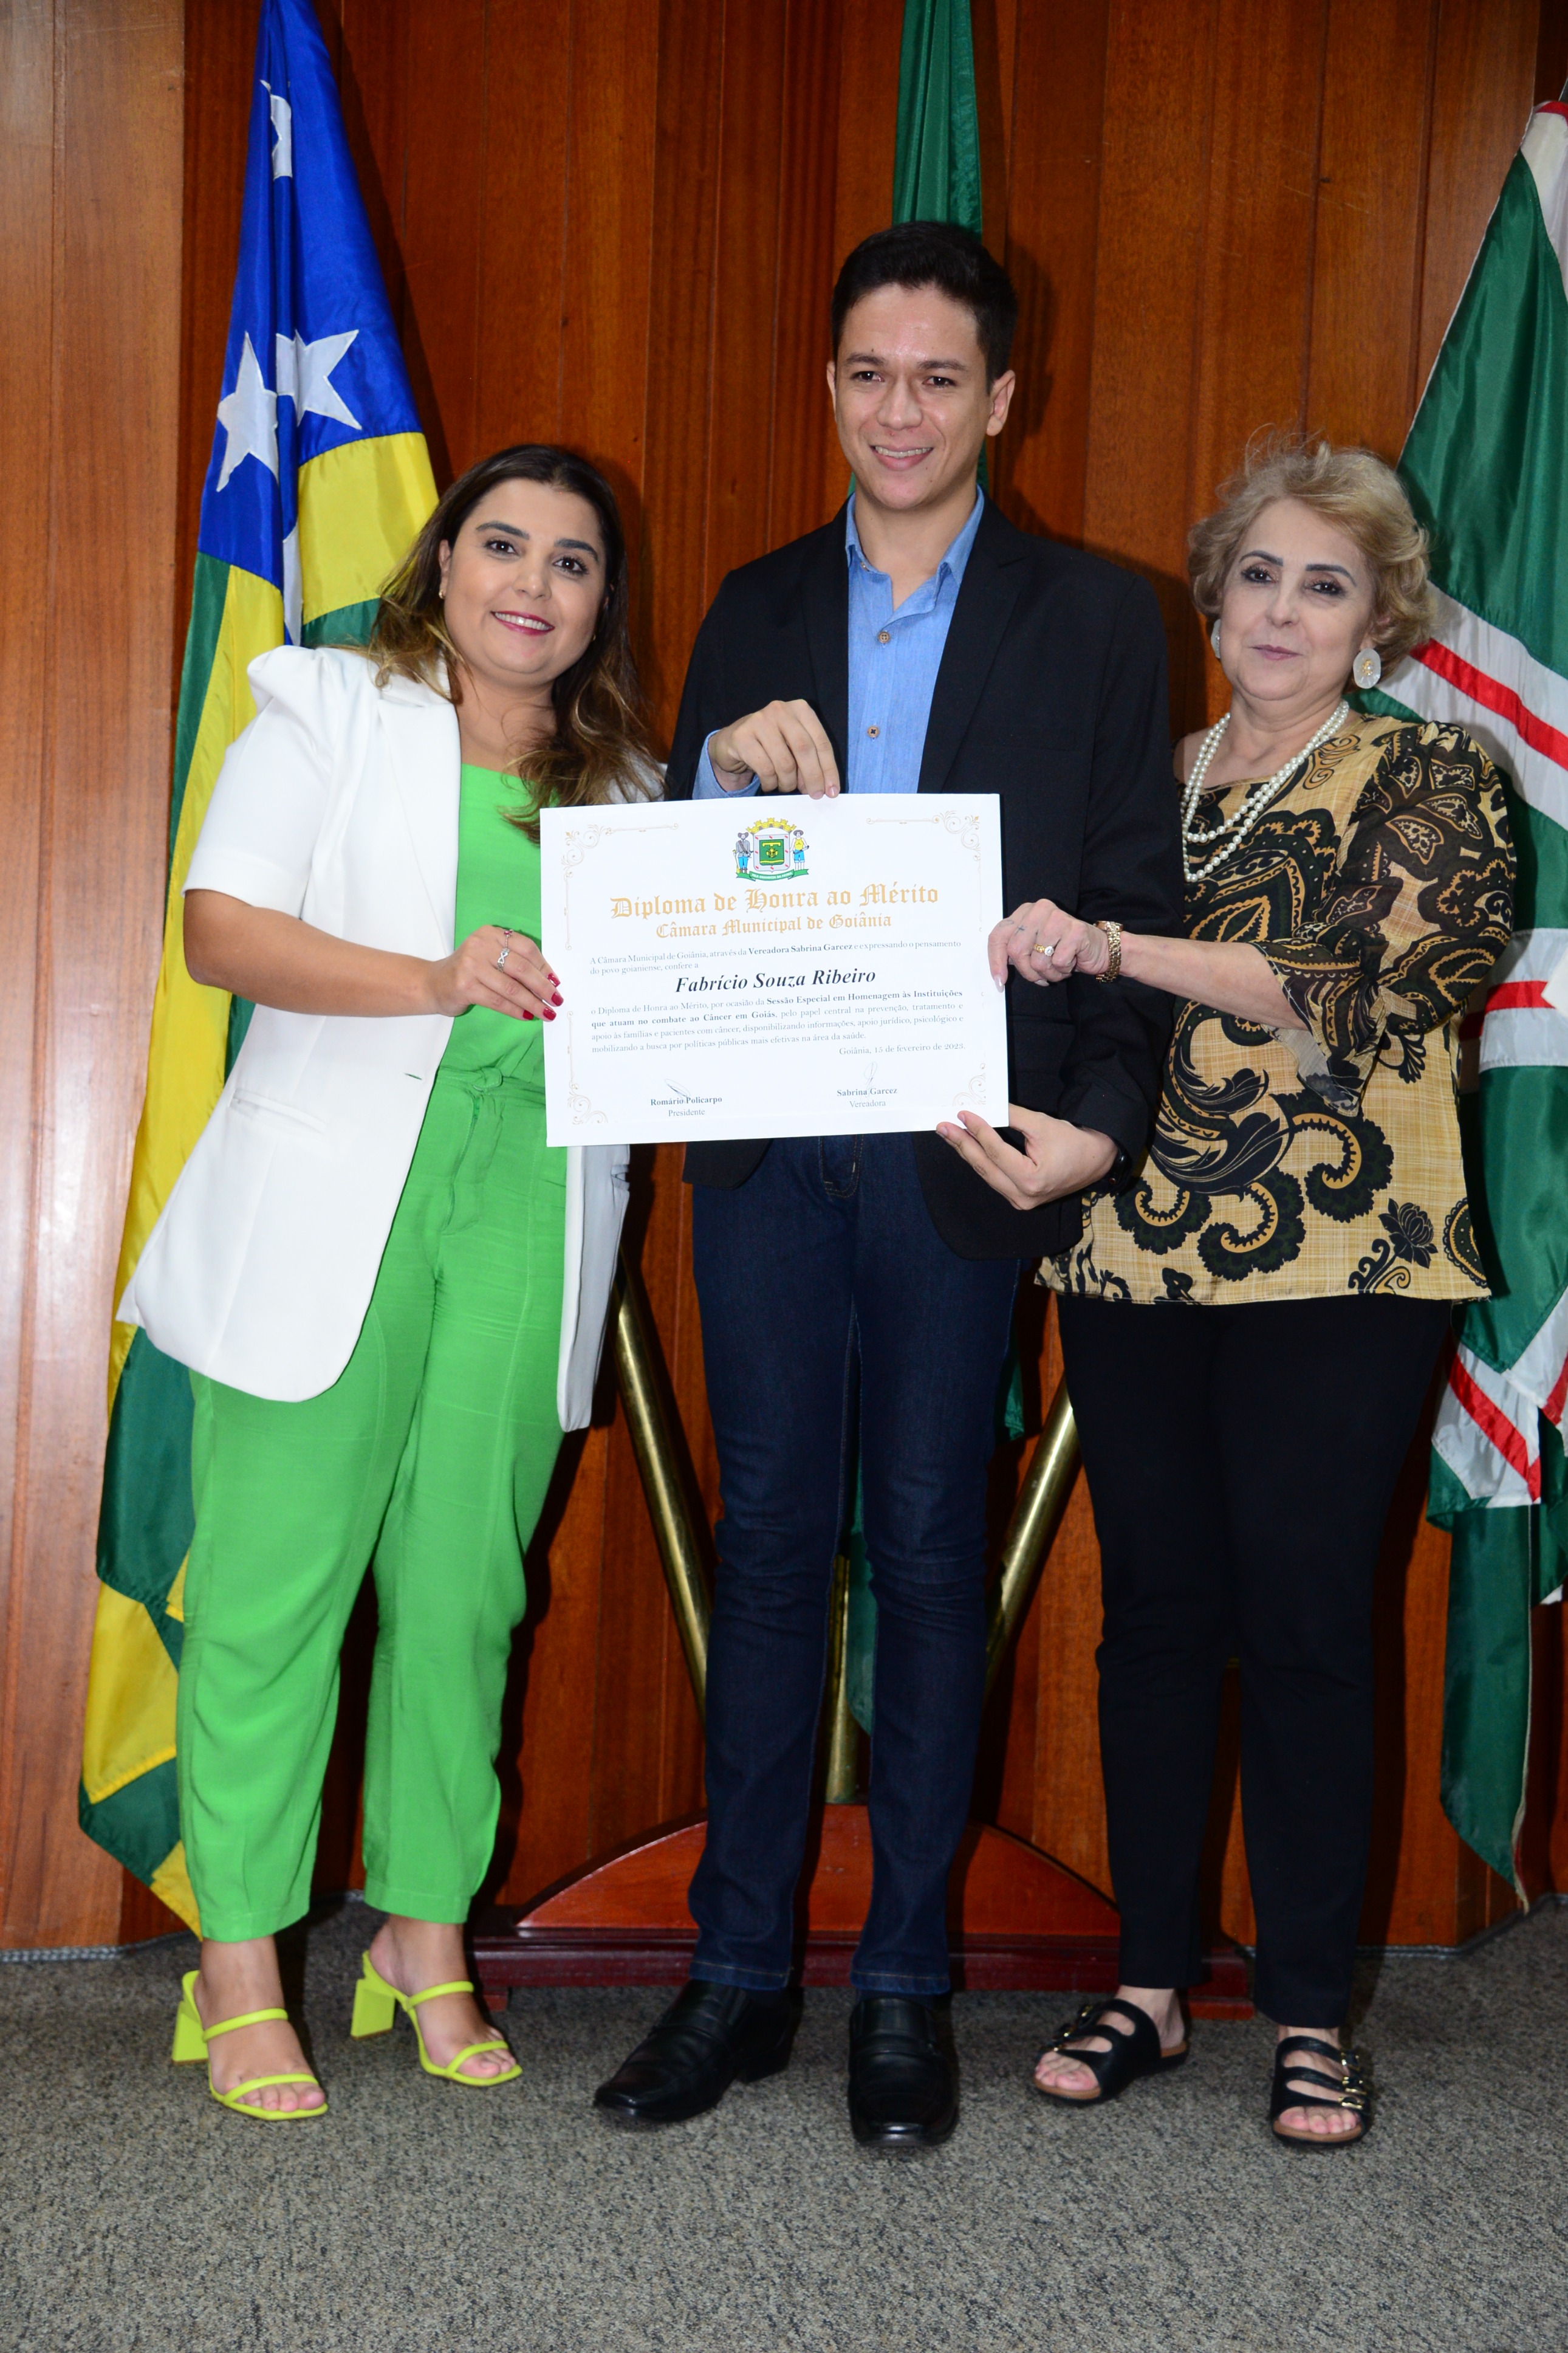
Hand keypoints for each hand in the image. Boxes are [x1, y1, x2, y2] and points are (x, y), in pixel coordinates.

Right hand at [426, 926, 559, 1021]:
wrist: (433, 983)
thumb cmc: (468, 971)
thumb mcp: (489, 956)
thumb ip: (513, 960)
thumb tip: (548, 979)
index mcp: (490, 933)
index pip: (526, 948)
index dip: (544, 966)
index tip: (556, 982)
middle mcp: (480, 945)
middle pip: (522, 968)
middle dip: (543, 987)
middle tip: (556, 999)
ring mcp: (471, 965)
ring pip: (512, 988)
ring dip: (533, 1003)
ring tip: (546, 1012)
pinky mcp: (465, 986)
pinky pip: (498, 1001)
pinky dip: (516, 1010)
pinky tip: (527, 1016)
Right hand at [709, 700, 840, 796]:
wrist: (733, 742)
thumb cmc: (770, 745)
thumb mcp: (794, 746)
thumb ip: (810, 759)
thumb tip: (824, 786)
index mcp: (800, 709)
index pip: (821, 741)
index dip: (829, 768)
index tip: (832, 791)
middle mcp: (780, 710)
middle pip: (804, 749)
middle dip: (813, 777)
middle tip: (815, 795)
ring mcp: (759, 721)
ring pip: (784, 762)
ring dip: (788, 783)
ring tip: (786, 786)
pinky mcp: (742, 736)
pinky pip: (765, 769)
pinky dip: (771, 783)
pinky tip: (769, 783)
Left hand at [934, 1104, 1117, 1209]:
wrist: (1095, 1161)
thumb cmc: (1073, 1142)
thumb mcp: (1042, 1124)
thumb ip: (1012, 1117)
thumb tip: (984, 1107)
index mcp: (1031, 1180)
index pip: (995, 1151)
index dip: (977, 1130)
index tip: (962, 1114)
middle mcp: (1023, 1196)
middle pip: (984, 1167)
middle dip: (961, 1145)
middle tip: (943, 1127)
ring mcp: (1020, 1201)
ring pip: (986, 1174)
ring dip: (967, 1153)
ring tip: (950, 1134)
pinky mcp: (1019, 1199)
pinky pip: (994, 1178)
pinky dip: (981, 1161)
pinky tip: (968, 1147)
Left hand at [989, 899, 1109, 989]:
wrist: (1097, 948)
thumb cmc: (1062, 948)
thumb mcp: (1032, 948)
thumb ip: (1014, 952)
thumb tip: (998, 974)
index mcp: (1024, 912)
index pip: (998, 936)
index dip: (995, 961)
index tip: (999, 981)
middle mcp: (1039, 910)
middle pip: (1016, 950)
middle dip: (1027, 972)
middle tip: (1039, 976)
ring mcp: (1057, 918)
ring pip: (1037, 960)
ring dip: (1047, 973)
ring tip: (1057, 967)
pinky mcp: (1075, 930)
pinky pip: (1057, 962)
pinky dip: (1062, 971)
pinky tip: (1070, 963)